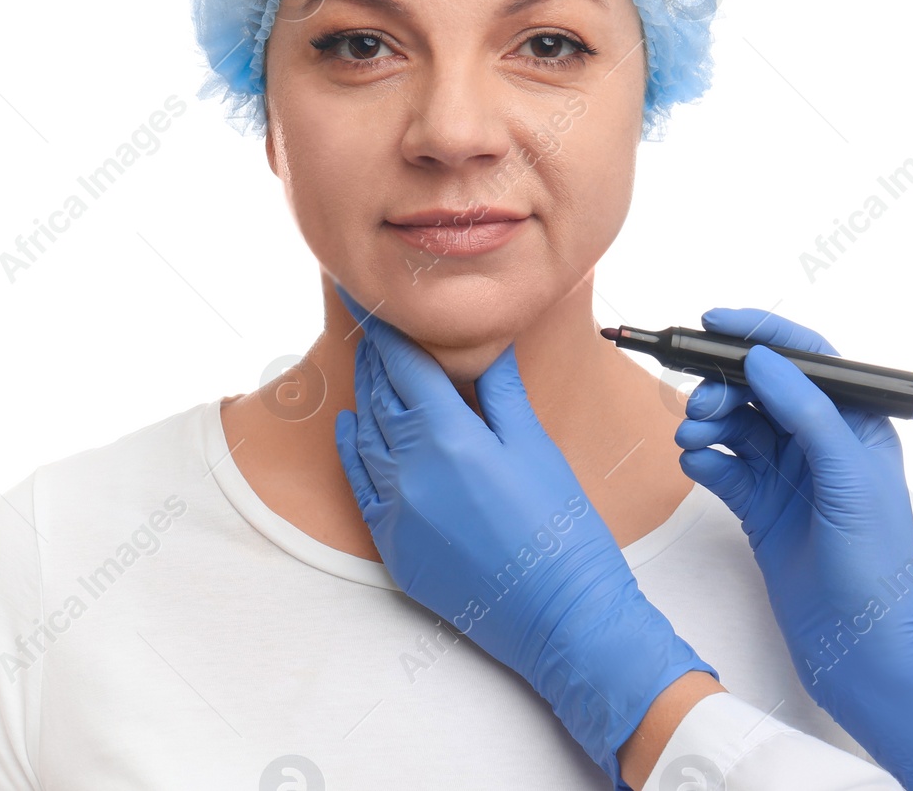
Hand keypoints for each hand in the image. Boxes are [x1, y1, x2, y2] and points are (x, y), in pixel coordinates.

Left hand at [330, 281, 716, 790]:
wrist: (560, 618)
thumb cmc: (562, 530)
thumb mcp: (536, 448)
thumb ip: (502, 392)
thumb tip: (488, 345)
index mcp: (449, 438)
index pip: (403, 364)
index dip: (385, 326)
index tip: (372, 293)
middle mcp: (409, 471)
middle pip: (378, 396)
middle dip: (374, 356)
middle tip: (369, 319)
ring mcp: (395, 511)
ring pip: (363, 436)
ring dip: (363, 396)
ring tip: (367, 365)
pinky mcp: (392, 546)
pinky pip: (358, 483)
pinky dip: (351, 449)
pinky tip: (350, 426)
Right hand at [674, 305, 912, 790]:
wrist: (864, 651)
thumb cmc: (877, 570)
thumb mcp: (848, 478)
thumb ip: (807, 413)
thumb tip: (765, 358)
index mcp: (854, 424)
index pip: (804, 358)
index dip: (760, 332)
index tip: (713, 321)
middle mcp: (819, 443)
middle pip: (759, 389)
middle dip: (722, 385)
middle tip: (699, 404)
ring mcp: (788, 476)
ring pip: (736, 425)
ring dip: (708, 422)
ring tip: (691, 437)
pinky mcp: (761, 509)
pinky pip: (724, 468)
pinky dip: (705, 460)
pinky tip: (697, 465)